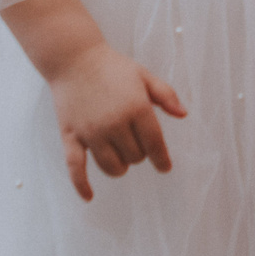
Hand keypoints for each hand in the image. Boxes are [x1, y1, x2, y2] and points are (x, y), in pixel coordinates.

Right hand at [48, 42, 187, 200]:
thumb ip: (166, 95)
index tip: (165, 167)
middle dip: (138, 153)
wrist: (73, 58)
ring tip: (120, 156)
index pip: (155, 144)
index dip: (162, 159)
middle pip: (135, 157)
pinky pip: (75, 168)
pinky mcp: (71, 136)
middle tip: (133, 140)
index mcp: (136, 108)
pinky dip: (81, 185)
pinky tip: (89, 197)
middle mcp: (115, 123)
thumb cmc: (112, 67)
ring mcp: (91, 132)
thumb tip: (183, 114)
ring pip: (112, 167)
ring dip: (120, 167)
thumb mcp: (144, 75)